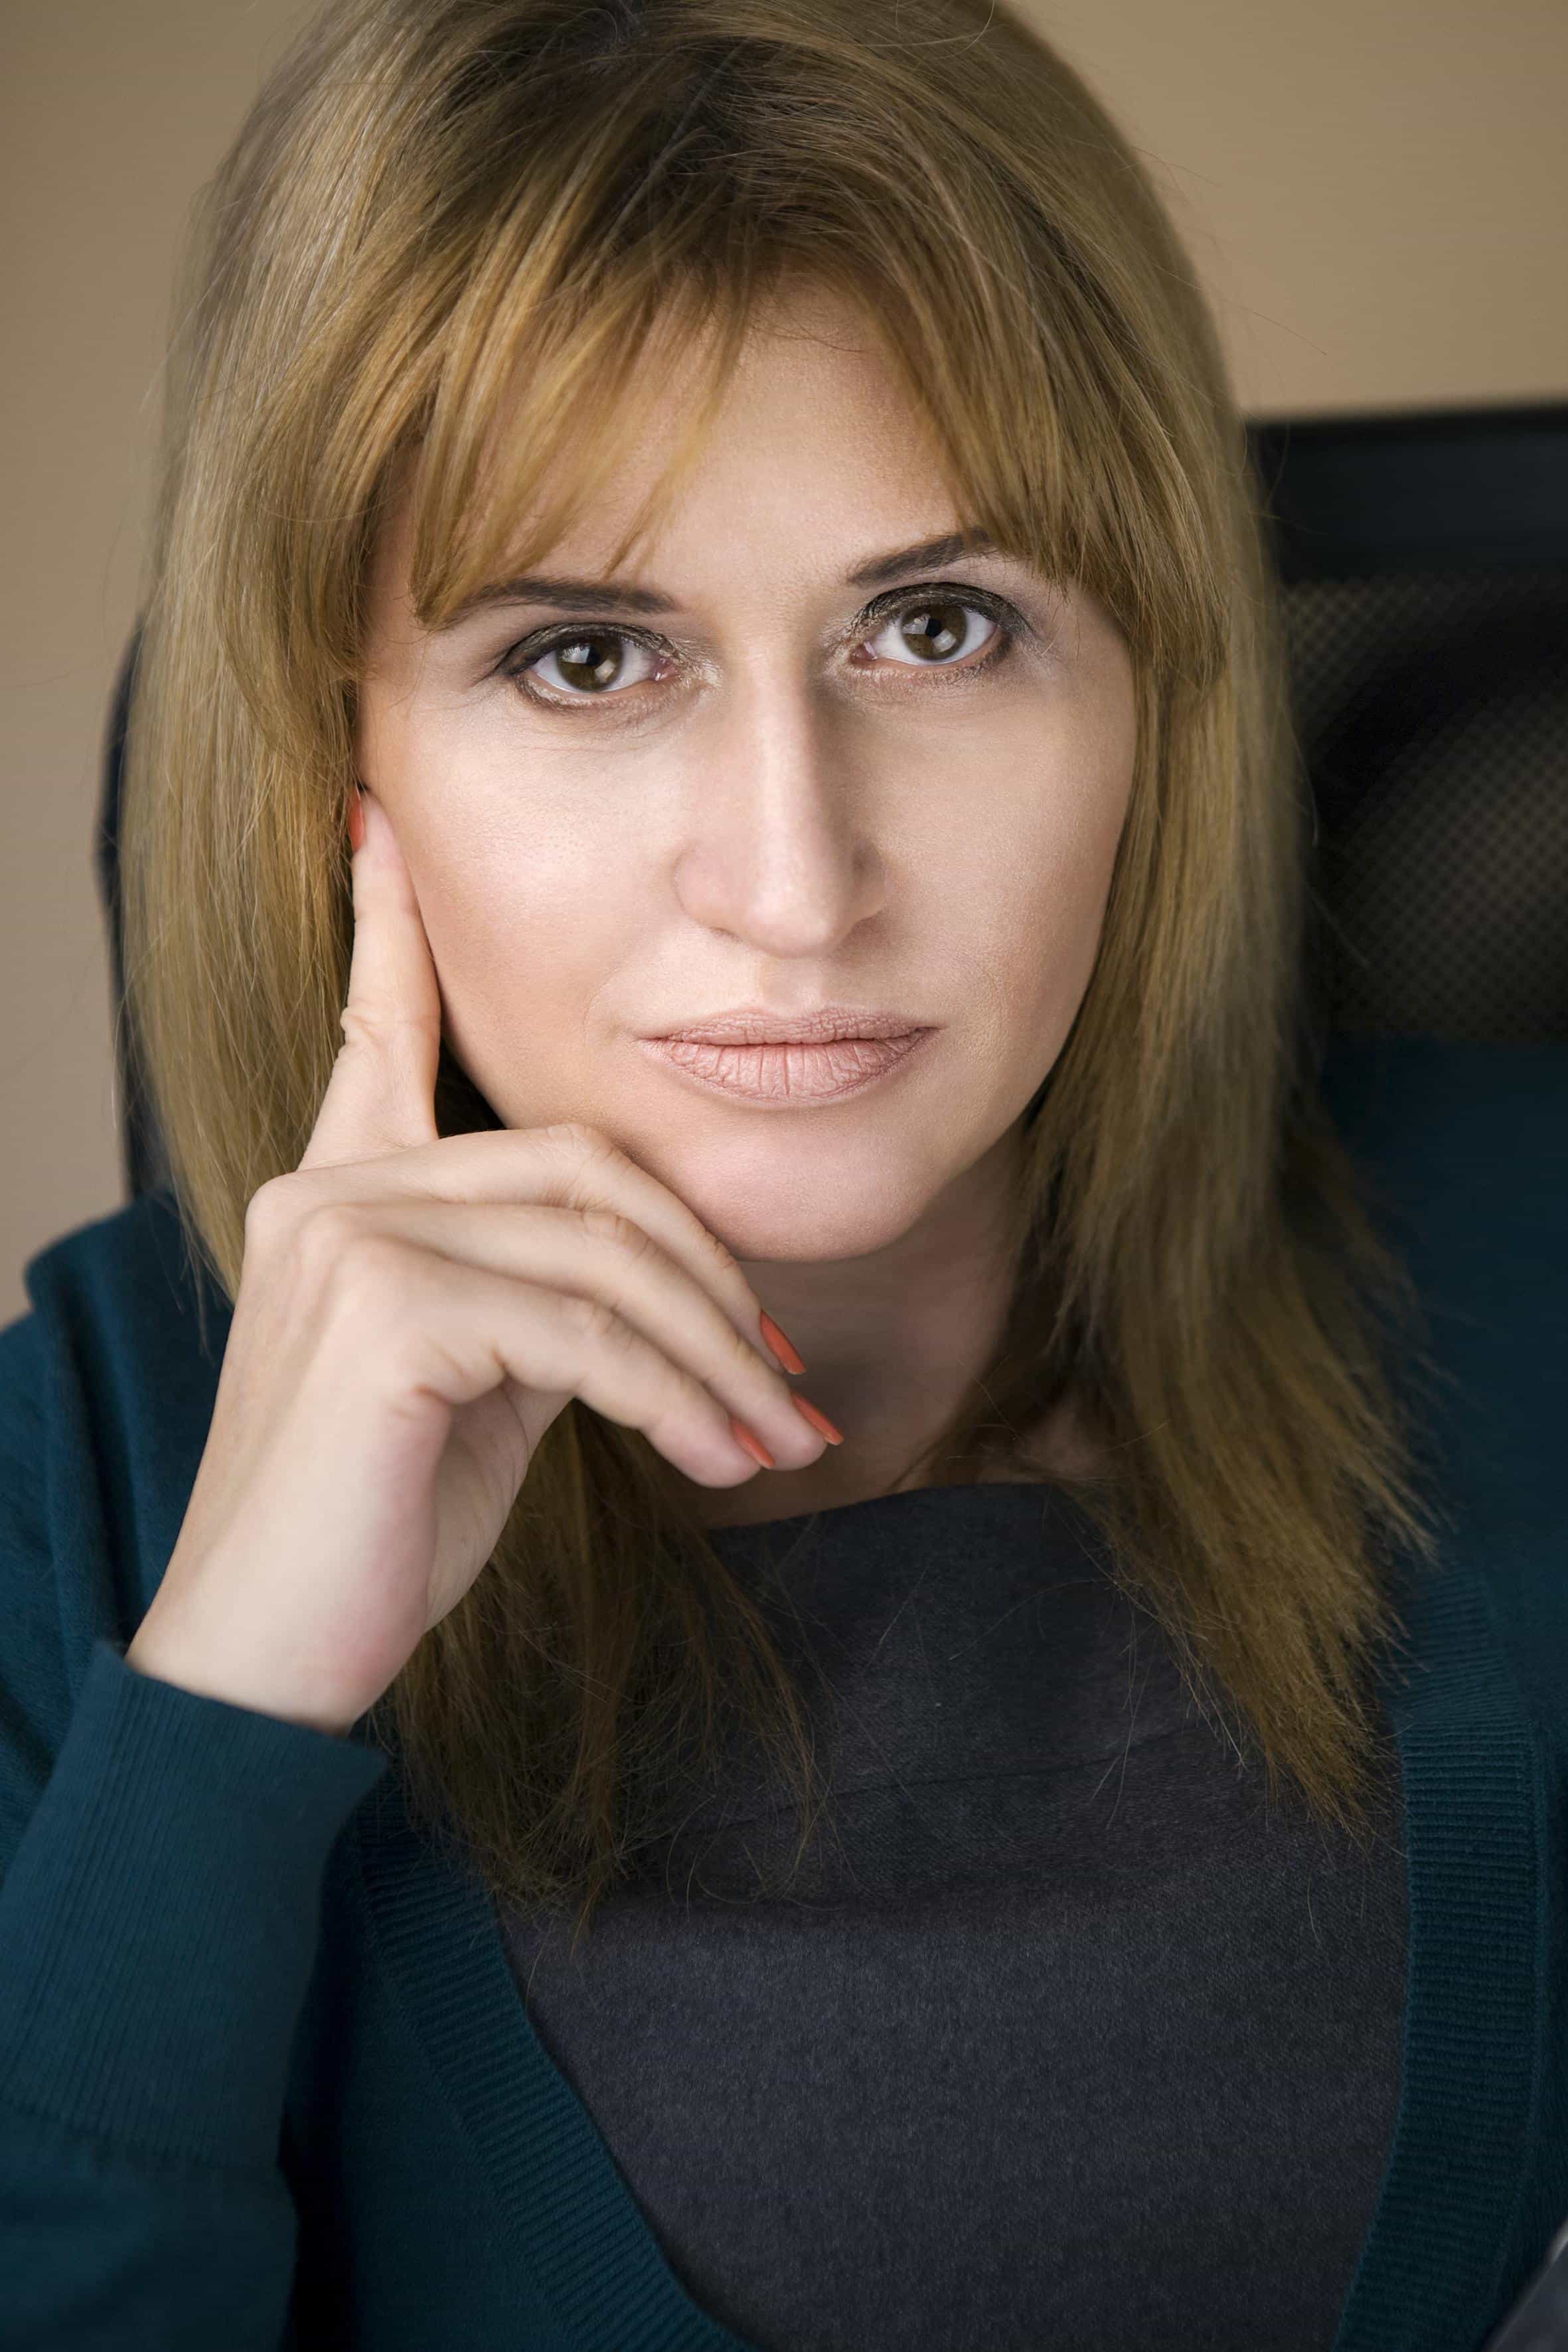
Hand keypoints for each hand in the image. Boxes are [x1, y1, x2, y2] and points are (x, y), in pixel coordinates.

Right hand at [124, 786, 831, 1735]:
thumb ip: (535, 1300)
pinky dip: (677, 1399)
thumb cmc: (371, 1533)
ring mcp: (351, 1237)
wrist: (264, 1661)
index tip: (382, 821)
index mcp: (340, 1192)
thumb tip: (645, 1287)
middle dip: (707, 1275)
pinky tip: (720, 1464)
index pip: (377, 1032)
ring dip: (717, 1356)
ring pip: (606, 1254)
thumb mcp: (470, 1393)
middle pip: (585, 1166)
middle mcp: (333, 1189)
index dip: (389, 929)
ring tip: (779, 1443)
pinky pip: (588, 1333)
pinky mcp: (387, 1313)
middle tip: (784, 1379)